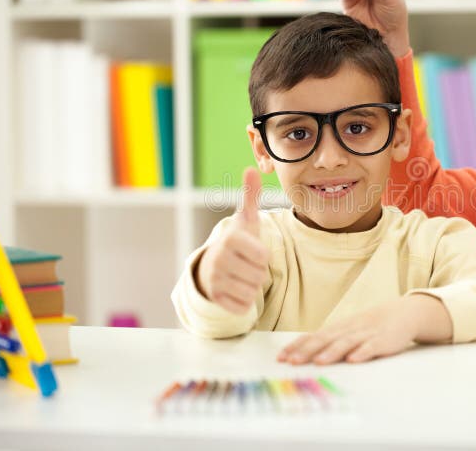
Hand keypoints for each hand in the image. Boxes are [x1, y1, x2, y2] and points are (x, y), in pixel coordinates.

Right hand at [196, 168, 268, 313]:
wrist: (212, 267)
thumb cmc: (236, 243)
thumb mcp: (245, 220)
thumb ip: (250, 196)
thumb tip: (251, 169)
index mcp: (230, 240)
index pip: (263, 256)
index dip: (261, 255)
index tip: (250, 250)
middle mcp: (218, 259)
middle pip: (260, 276)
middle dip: (257, 272)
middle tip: (245, 264)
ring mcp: (215, 281)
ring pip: (252, 292)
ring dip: (251, 286)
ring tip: (240, 275)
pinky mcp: (215, 300)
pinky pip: (244, 307)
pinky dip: (243, 301)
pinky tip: (234, 289)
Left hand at [276, 295, 440, 364]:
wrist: (403, 313)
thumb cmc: (370, 325)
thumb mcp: (348, 330)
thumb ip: (328, 340)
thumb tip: (301, 351)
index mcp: (338, 328)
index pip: (313, 336)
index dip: (297, 346)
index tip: (281, 357)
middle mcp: (349, 329)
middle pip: (325, 339)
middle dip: (307, 351)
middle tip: (292, 362)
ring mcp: (366, 334)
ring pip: (346, 343)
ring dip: (332, 352)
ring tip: (319, 362)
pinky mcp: (383, 340)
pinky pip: (371, 346)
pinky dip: (362, 352)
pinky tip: (354, 360)